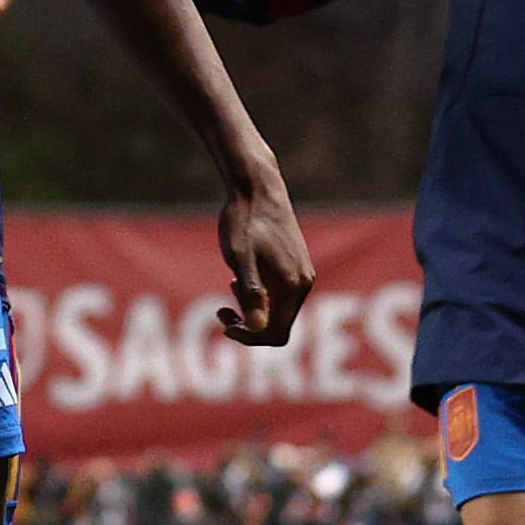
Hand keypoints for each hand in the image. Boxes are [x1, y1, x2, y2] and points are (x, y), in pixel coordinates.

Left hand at [214, 162, 314, 345]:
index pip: (276, 334)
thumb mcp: (240, 259)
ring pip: (278, 310)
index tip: (225, 325)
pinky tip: (239, 278)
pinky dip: (259, 294)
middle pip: (278, 325)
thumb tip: (256, 327)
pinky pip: (280, 294)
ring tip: (230, 285)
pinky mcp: (296, 265)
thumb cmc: (244, 220)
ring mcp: (302, 273)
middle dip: (248, 324)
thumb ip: (251, 293)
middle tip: (221, 310)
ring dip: (252, 308)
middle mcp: (304, 283)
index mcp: (293, 285)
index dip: (249, 337)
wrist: (258, 187)